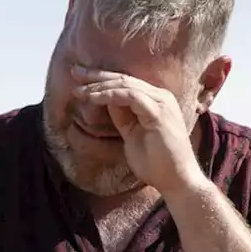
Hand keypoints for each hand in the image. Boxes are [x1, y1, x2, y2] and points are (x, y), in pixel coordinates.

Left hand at [71, 66, 204, 195]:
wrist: (176, 180)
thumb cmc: (156, 163)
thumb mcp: (132, 134)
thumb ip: (122, 117)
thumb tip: (107, 102)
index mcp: (155, 100)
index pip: (125, 83)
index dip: (101, 79)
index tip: (79, 80)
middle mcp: (160, 97)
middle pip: (124, 79)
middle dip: (97, 75)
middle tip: (74, 71)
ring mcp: (161, 103)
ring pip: (125, 85)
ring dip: (99, 86)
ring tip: (79, 90)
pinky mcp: (158, 112)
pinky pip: (130, 96)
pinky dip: (109, 95)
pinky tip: (93, 98)